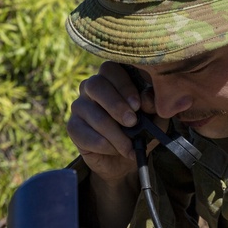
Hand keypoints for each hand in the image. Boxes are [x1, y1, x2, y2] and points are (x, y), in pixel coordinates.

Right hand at [67, 61, 166, 182]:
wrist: (125, 158)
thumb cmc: (141, 130)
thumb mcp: (154, 118)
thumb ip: (153, 106)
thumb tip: (146, 98)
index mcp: (113, 78)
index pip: (111, 69)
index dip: (123, 85)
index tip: (137, 105)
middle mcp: (92, 87)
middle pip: (95, 85)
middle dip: (115, 105)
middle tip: (131, 122)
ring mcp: (79, 105)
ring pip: (91, 112)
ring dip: (114, 133)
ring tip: (128, 147)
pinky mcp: (73, 126)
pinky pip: (82, 132)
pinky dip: (102, 144)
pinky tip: (114, 150)